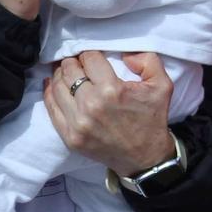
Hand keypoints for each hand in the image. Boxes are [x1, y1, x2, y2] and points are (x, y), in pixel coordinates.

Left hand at [44, 50, 177, 177]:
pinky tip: (52, 83)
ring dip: (61, 74)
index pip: (89, 58)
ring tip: (66, 70)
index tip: (92, 56)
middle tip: (77, 61)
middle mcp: (91, 105)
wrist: (145, 159)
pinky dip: (50, 92)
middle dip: (73, 61)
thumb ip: (148, 60)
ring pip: (57, 85)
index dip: (89, 52)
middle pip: (69, 69)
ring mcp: (77, 123)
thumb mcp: (162, 85)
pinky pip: (51, 107)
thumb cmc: (152, 120)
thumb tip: (125, 53)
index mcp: (112, 90)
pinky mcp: (70, 137)